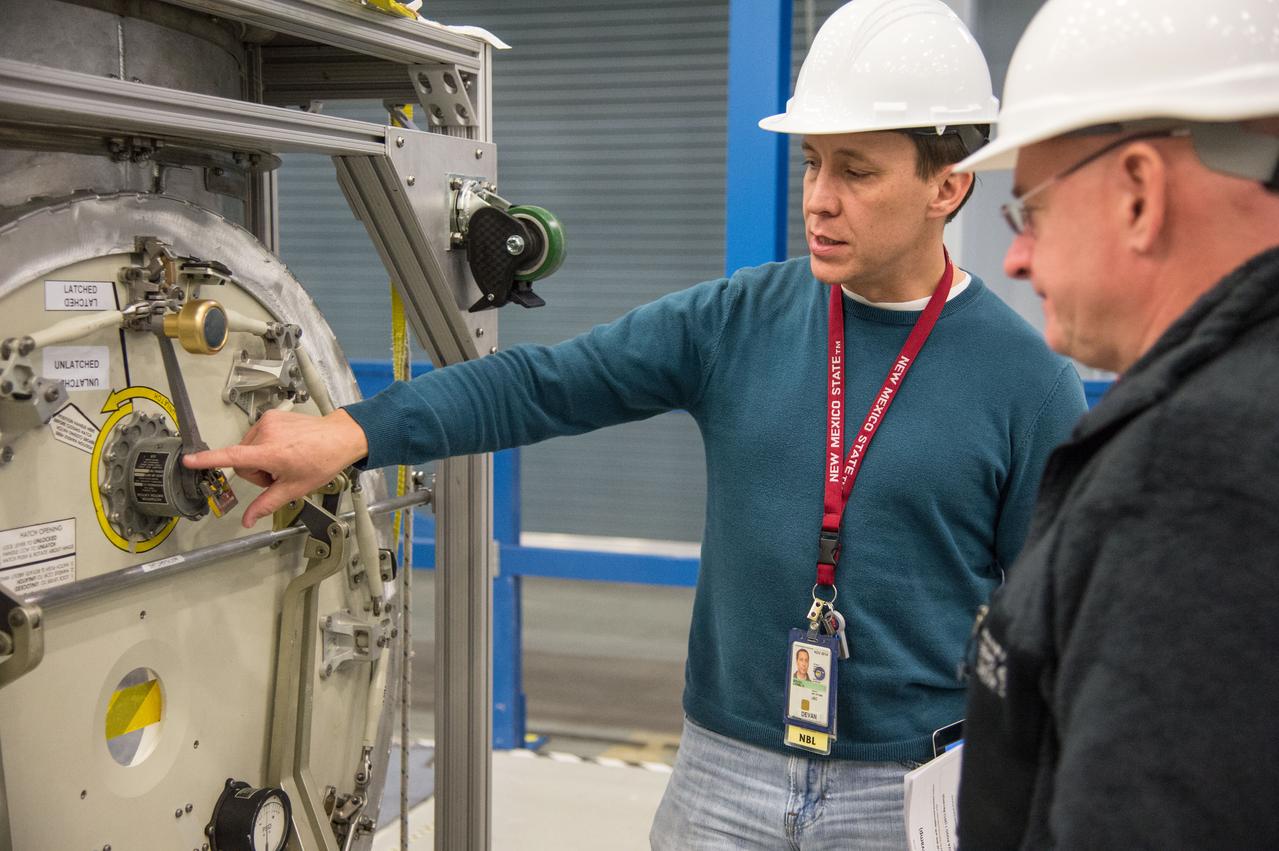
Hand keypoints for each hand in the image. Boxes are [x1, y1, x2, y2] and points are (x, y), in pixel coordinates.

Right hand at [183, 408, 369, 527]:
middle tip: (279, 474)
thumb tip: (247, 520)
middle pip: (243, 461)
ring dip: (261, 458)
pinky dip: (266, 445)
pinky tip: (286, 448)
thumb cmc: (322, 461)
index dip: (208, 460)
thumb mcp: (294, 489)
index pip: (232, 457)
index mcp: (270, 453)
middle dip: (257, 472)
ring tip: (286, 460)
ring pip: (249, 449)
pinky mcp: (271, 415)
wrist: (340, 437)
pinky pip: (257, 436)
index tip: (189, 460)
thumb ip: (266, 504)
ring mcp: (268, 422)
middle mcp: (266, 433)